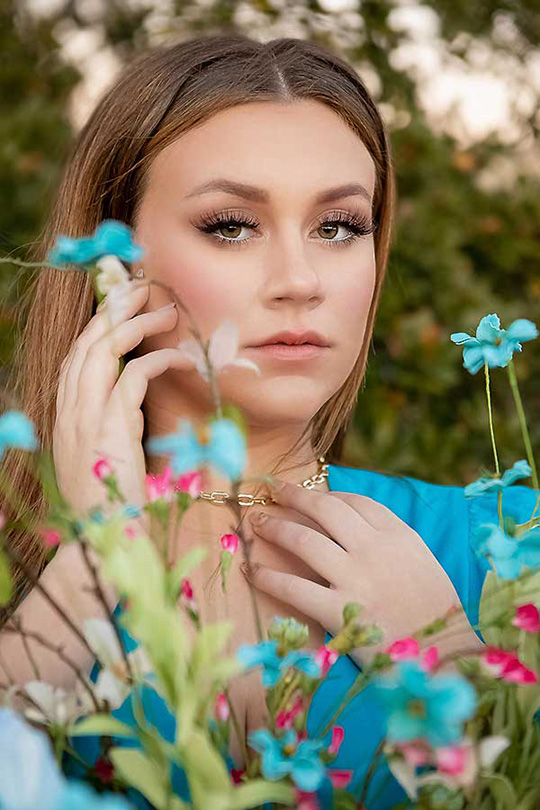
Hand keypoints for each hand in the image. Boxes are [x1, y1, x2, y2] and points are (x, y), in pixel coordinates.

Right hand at [53, 282, 189, 519]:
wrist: (102, 540)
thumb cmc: (112, 504)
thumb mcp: (108, 456)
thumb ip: (114, 425)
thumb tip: (133, 404)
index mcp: (66, 415)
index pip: (78, 356)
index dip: (100, 326)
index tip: (123, 305)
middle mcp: (68, 410)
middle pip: (87, 342)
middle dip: (114, 309)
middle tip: (141, 287)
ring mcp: (82, 416)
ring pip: (103, 349)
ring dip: (135, 323)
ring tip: (165, 308)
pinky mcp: (107, 426)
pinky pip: (133, 376)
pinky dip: (158, 360)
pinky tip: (180, 357)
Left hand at [244, 480, 481, 667]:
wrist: (448, 657)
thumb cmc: (438, 615)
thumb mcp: (424, 564)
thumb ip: (393, 544)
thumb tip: (357, 530)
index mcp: (400, 536)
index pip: (356, 502)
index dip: (328, 494)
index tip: (311, 496)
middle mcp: (375, 550)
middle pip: (326, 509)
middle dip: (294, 495)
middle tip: (273, 489)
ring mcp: (355, 579)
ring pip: (304, 540)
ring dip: (275, 527)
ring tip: (256, 522)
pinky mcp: (339, 612)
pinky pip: (293, 588)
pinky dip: (268, 577)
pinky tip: (253, 571)